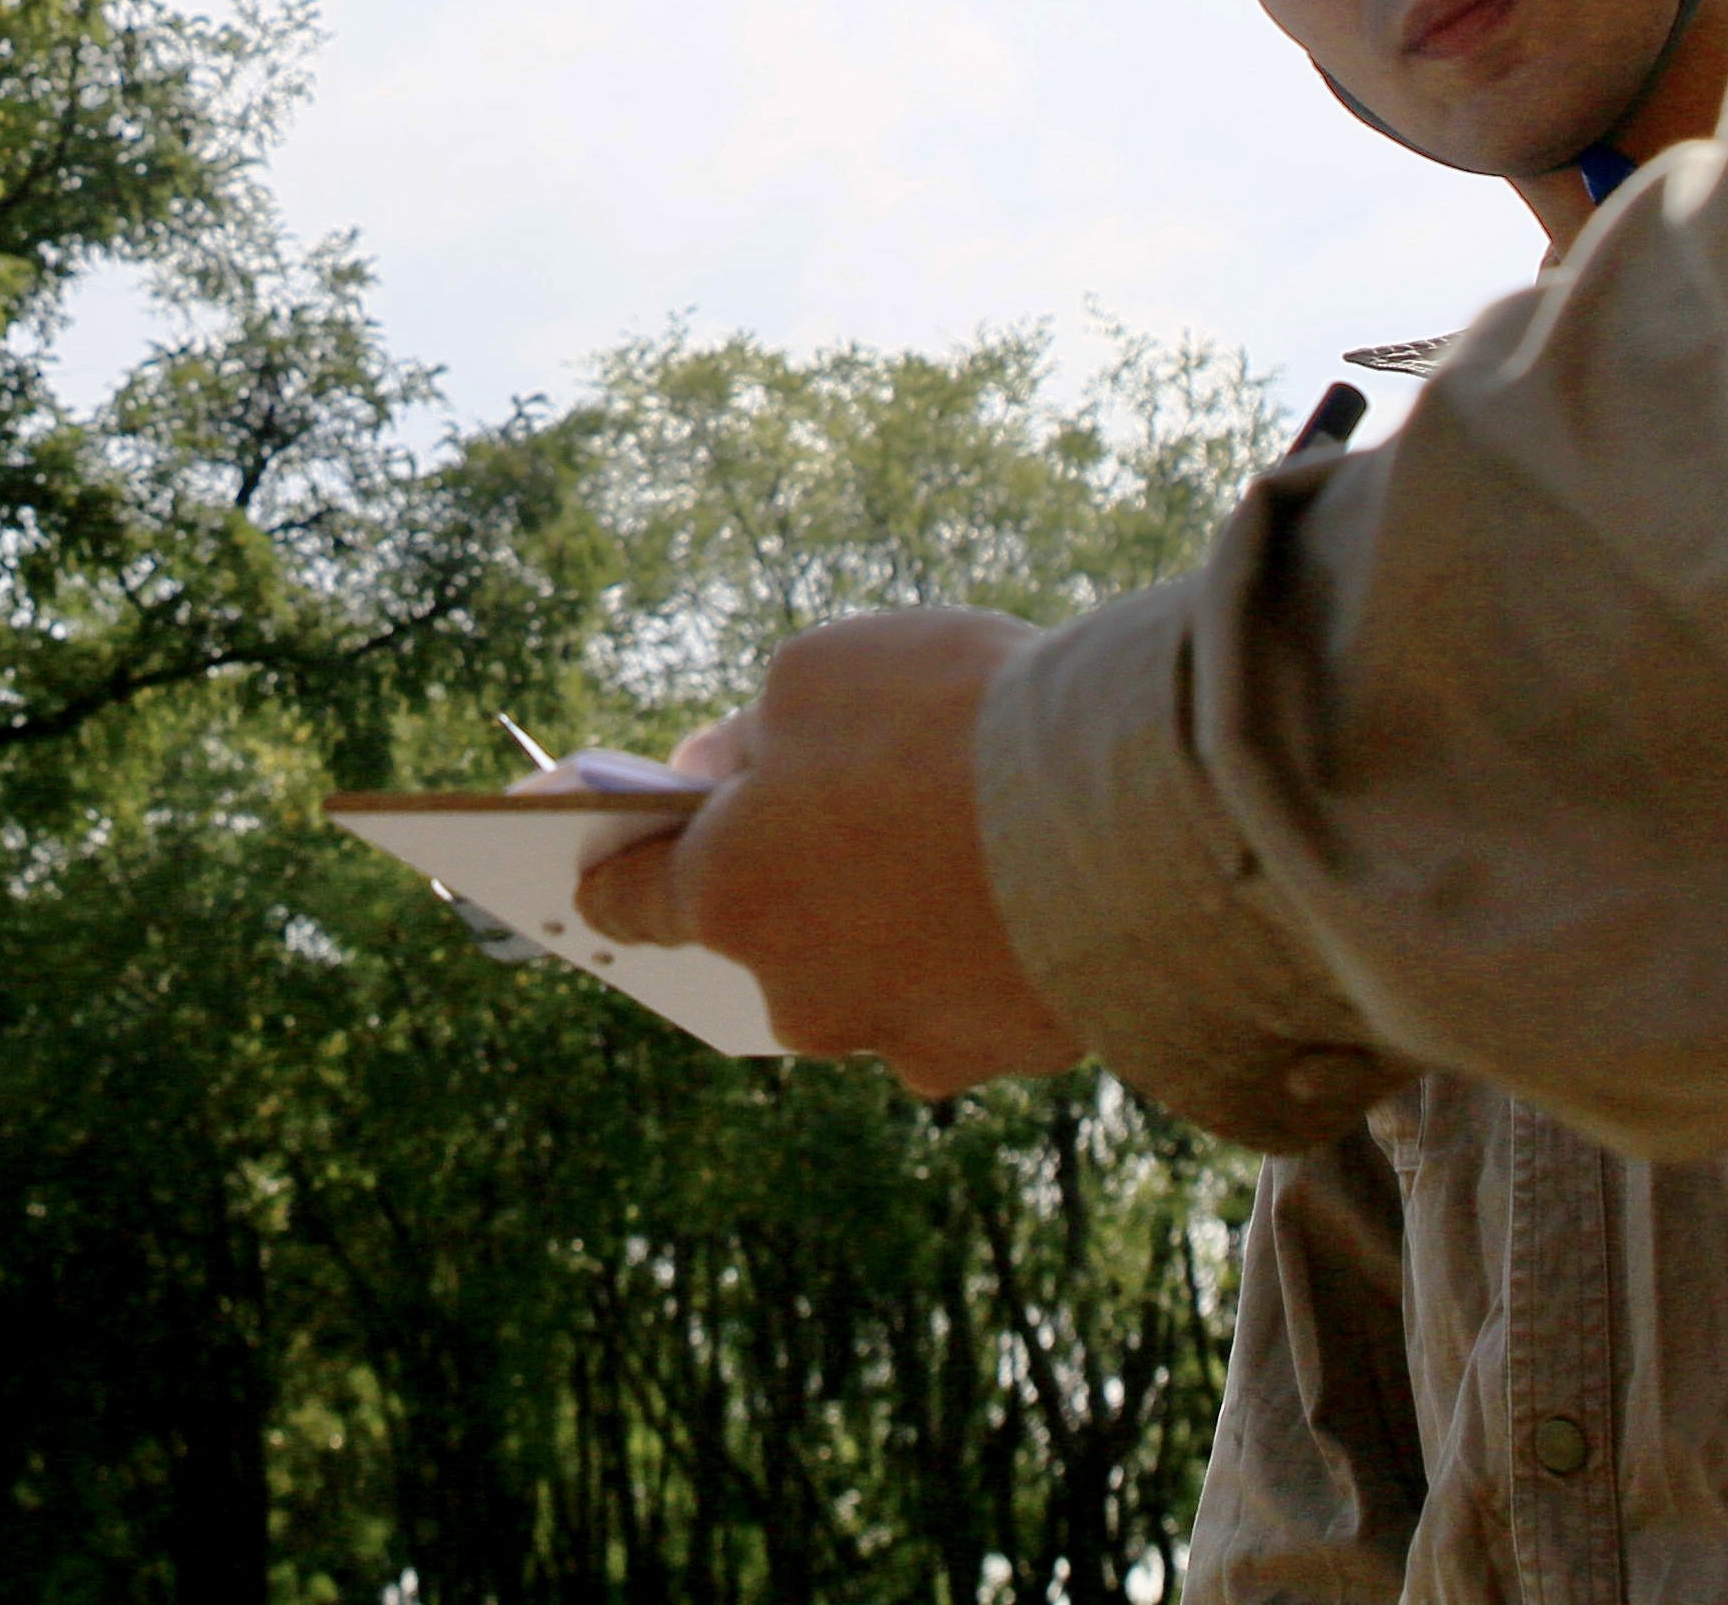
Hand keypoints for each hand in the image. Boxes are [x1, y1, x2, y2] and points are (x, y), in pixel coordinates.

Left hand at [577, 609, 1086, 1098]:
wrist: (1131, 805)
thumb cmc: (951, 722)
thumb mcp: (817, 674)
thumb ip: (748, 733)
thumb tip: (722, 777)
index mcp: (730, 900)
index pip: (631, 900)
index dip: (616, 865)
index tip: (597, 861)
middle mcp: (806, 998)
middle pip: (776, 938)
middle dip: (799, 878)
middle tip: (852, 804)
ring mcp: (913, 1039)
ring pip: (885, 973)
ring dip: (904, 918)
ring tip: (963, 831)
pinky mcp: (1017, 1053)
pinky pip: (985, 990)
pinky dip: (996, 940)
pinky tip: (1037, 874)